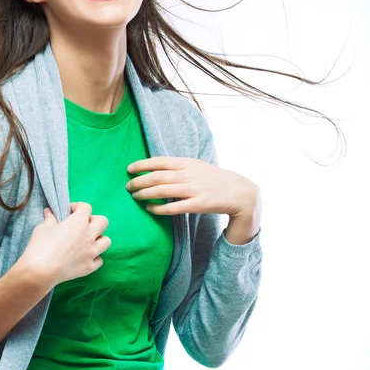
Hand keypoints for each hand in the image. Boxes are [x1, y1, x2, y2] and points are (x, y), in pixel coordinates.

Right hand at [19, 202, 111, 287]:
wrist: (40, 271)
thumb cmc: (41, 246)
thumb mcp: (43, 228)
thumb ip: (50, 218)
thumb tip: (49, 212)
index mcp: (79, 222)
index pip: (86, 207)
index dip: (77, 207)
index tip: (68, 212)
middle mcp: (89, 236)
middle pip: (103, 221)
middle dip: (93, 220)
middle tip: (81, 224)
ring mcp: (91, 252)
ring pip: (106, 241)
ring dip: (98, 238)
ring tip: (86, 241)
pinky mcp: (89, 267)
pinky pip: (99, 260)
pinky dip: (94, 257)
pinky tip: (84, 257)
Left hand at [126, 156, 259, 218]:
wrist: (240, 193)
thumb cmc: (214, 179)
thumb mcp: (197, 166)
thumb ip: (178, 166)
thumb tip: (155, 167)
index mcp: (188, 162)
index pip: (159, 161)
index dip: (142, 165)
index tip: (129, 169)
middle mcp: (189, 174)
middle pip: (157, 177)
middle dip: (139, 181)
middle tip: (128, 187)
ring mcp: (194, 189)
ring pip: (162, 191)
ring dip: (145, 194)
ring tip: (135, 197)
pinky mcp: (198, 205)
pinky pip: (173, 208)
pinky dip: (158, 208)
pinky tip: (150, 209)